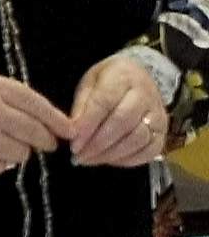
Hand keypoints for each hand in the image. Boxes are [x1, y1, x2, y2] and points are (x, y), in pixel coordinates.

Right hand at [0, 71, 73, 176]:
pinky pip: (2, 167)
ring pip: (22, 154)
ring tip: (4, 141)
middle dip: (44, 139)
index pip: (38, 107)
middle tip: (42, 140)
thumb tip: (60, 126)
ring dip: (20, 149)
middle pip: (35, 134)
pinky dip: (0, 160)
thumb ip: (24, 101)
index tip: (70, 132)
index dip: (58, 121)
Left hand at [68, 54, 170, 168]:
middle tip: (79, 155)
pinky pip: (150, 150)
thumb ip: (81, 106)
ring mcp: (158, 114)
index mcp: (123, 76)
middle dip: (98, 143)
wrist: (136, 78)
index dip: (88, 125)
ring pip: (138, 139)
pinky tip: (108, 160)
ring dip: (111, 154)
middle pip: (123, 122)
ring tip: (89, 159)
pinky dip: (128, 160)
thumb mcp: (88, 84)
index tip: (73, 142)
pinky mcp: (163, 132)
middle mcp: (146, 95)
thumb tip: (73, 133)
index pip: (105, 102)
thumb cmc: (107, 82)